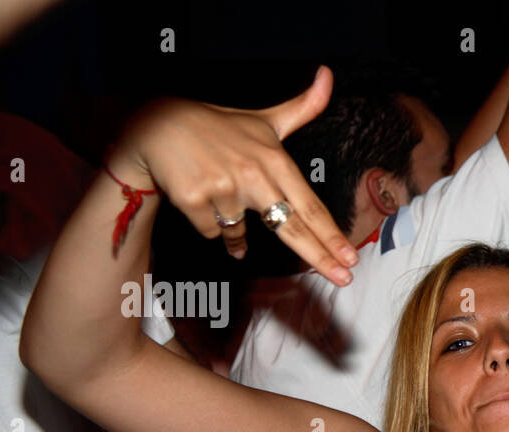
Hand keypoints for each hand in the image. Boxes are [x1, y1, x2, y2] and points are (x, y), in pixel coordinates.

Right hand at [107, 66, 357, 285]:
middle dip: (319, 256)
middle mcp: (253, 175)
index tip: (350, 258)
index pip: (309, 205)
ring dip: (235, 232)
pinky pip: (214, 233)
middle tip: (343, 279)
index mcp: (274, 160)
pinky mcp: (195, 201)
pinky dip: (210, 226)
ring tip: (220, 197)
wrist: (158, 126)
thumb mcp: (264, 118)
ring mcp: (223, 189)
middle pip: (292, 227)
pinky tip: (201, 200)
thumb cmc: (218, 127)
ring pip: (240, 233)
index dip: (331, 235)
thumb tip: (328, 75)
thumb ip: (302, 107)